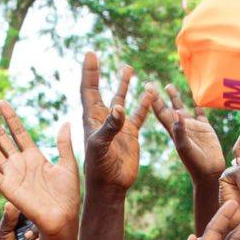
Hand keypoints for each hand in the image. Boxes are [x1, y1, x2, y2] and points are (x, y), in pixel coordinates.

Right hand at [0, 100, 81, 239]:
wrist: (63, 218)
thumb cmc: (68, 196)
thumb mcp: (68, 165)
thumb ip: (63, 144)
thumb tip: (66, 122)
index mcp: (33, 157)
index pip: (17, 131)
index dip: (9, 116)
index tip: (1, 101)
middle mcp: (19, 163)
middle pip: (0, 136)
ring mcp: (12, 175)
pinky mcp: (7, 188)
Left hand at [78, 52, 154, 191]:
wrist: (111, 185)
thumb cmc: (99, 167)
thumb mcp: (100, 146)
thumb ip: (109, 127)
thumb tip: (119, 108)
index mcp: (92, 119)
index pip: (88, 90)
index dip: (89, 72)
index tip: (90, 54)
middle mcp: (104, 119)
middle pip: (100, 90)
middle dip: (98, 74)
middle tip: (97, 55)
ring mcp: (118, 126)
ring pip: (121, 99)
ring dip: (124, 85)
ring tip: (128, 68)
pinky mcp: (131, 134)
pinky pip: (139, 114)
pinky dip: (145, 103)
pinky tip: (150, 92)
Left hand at [152, 83, 226, 181]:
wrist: (208, 173)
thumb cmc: (195, 163)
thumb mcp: (184, 148)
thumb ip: (180, 131)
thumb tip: (177, 113)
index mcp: (173, 131)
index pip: (161, 112)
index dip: (154, 100)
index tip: (147, 87)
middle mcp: (181, 127)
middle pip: (168, 108)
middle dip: (159, 97)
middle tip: (150, 84)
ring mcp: (193, 128)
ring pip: (182, 108)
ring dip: (175, 98)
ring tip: (168, 86)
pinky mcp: (206, 129)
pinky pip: (200, 114)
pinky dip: (198, 106)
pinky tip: (196, 99)